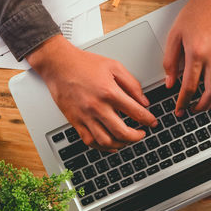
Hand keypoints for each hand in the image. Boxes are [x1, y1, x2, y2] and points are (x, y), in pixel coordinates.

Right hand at [26, 35, 156, 151]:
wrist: (59, 65)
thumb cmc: (83, 64)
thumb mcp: (114, 66)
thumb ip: (131, 84)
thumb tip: (143, 101)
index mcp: (109, 92)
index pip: (136, 112)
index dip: (148, 120)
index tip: (152, 122)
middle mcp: (97, 107)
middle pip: (122, 132)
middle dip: (137, 136)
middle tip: (141, 134)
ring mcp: (85, 116)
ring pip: (106, 141)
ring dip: (120, 144)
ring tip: (126, 140)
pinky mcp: (75, 121)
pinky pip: (89, 141)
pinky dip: (101, 147)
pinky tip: (109, 144)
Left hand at [163, 0, 210, 116]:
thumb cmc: (195, 14)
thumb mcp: (174, 36)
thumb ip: (170, 61)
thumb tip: (169, 82)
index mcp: (196, 53)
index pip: (189, 86)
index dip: (182, 102)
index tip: (178, 110)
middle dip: (201, 107)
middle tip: (192, 110)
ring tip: (206, 105)